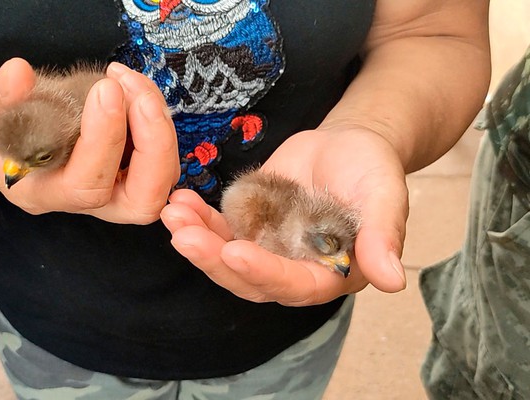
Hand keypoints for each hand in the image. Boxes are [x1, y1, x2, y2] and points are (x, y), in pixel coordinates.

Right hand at [0, 58, 178, 223]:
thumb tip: (21, 74)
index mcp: (43, 195)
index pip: (87, 187)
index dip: (105, 140)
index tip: (106, 88)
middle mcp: (83, 202)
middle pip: (141, 203)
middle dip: (153, 146)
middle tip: (137, 94)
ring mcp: (111, 190)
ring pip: (159, 182)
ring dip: (160, 129)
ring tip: (133, 83)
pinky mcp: (127, 170)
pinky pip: (160, 159)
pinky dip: (158, 121)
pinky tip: (135, 88)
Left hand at [161, 127, 407, 305]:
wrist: (345, 145)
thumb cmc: (372, 168)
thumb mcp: (384, 196)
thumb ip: (384, 236)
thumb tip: (393, 282)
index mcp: (330, 273)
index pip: (295, 285)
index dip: (264, 273)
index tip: (234, 251)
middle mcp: (295, 269)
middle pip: (249, 280)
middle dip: (214, 261)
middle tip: (184, 237)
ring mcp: (267, 249)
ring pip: (226, 258)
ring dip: (197, 241)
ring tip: (174, 214)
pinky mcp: (249, 227)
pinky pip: (219, 230)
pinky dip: (197, 219)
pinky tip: (180, 201)